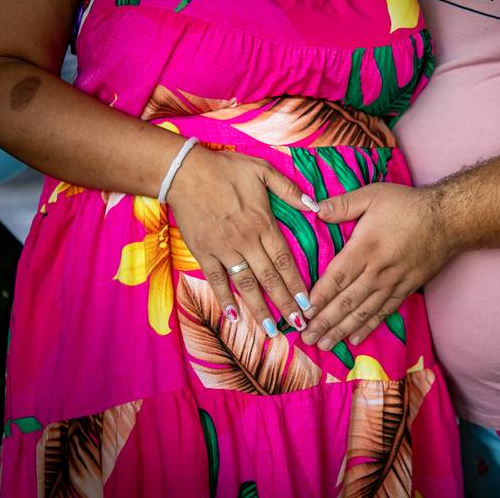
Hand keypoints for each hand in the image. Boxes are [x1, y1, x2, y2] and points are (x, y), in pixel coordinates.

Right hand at [168, 147, 316, 336]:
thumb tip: (314, 205)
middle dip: (284, 303)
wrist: (185, 172)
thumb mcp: (263, 171)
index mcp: (263, 224)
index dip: (297, 284)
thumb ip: (289, 190)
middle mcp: (246, 241)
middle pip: (269, 278)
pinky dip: (224, 298)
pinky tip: (233, 317)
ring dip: (259, 308)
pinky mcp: (203, 252)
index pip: (285, 260)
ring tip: (270, 330)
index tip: (308, 303)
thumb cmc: (226, 168)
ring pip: (245, 284)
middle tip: (298, 325)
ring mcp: (223, 249)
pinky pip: (215, 280)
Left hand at [300, 183, 457, 349]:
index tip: (303, 312)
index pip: (337, 277)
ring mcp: (393, 283)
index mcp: (365, 247)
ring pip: (364, 312)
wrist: (449, 220)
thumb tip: (315, 209)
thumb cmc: (408, 205)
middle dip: (325, 321)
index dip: (320, 297)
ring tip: (325, 345)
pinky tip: (355, 339)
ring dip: (342, 330)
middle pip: (347, 301)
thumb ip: (343, 204)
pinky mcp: (406, 289)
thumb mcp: (373, 195)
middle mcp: (378, 270)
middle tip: (307, 338)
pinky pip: (384, 312)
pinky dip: (369, 327)